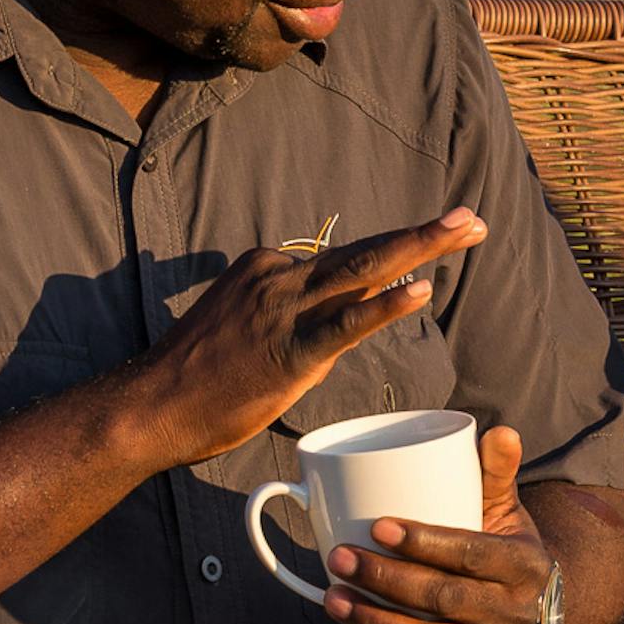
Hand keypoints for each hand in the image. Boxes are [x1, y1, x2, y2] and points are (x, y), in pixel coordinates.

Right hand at [120, 210, 489, 468]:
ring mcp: (285, 311)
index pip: (345, 258)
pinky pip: (347, 324)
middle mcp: (281, 279)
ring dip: (420, 249)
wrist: (152, 405)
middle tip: (471, 218)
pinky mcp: (290, 351)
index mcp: (270, 269)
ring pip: (364, 272)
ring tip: (465, 230)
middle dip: (424, 234)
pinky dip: (387, 305)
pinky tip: (421, 288)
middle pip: (366, 251)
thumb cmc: (197, 375)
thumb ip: (289, 320)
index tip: (438, 238)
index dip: (396, 248)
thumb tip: (331, 334)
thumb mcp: (241, 325)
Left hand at [321, 424, 553, 623]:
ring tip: (333, 600)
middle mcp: (512, 613)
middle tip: (339, 559)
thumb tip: (498, 431)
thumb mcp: (508, 512)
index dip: (424, 541)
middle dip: (384, 580)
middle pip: (443, 599)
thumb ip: (496, 473)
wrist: (536, 614)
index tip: (377, 526)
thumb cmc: (506, 551)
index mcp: (523, 566)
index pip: (471, 554)